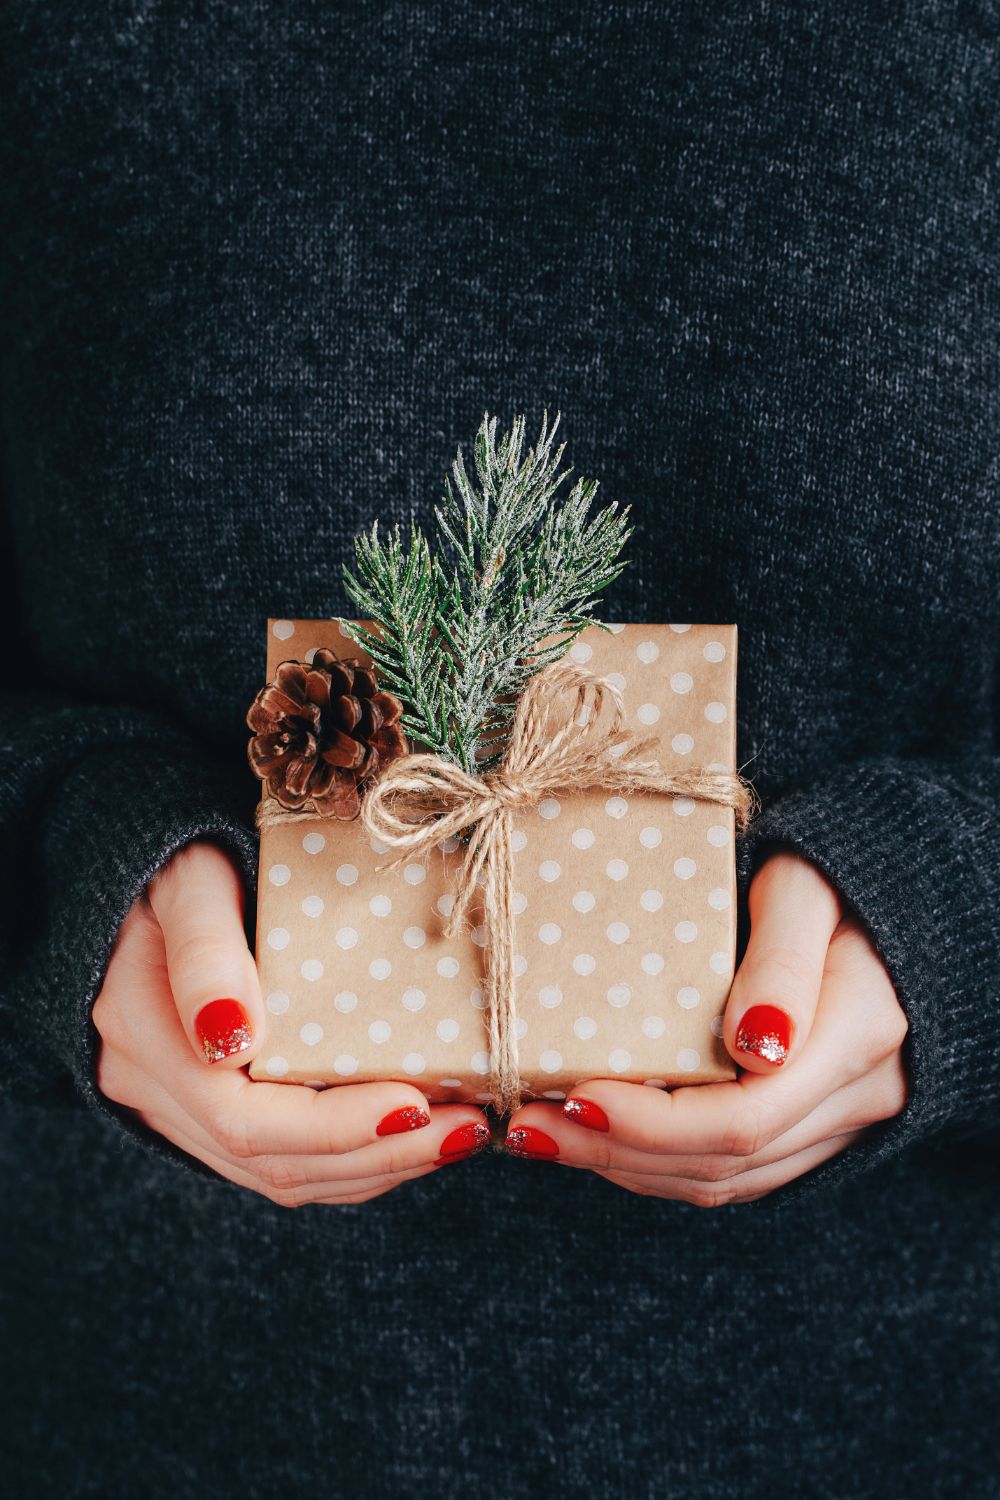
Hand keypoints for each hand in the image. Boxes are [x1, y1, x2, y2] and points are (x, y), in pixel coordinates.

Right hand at [93, 841, 489, 1205]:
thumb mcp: (191, 883)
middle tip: (465, 1128)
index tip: (415, 1105)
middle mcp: (155, 1089)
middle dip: (378, 1154)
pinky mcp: (210, 1114)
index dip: (333, 1127)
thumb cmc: (178, 861)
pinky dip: (355, 1159)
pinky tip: (412, 1134)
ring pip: (283, 1176)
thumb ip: (205, 952)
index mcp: (145, 1035)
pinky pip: (284, 1162)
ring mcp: (178, 1111)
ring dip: (377, 1166)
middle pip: (272, 1163)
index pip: (243, 1122)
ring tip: (457, 1135)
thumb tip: (232, 1037)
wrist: (147, 867)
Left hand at [503, 852, 908, 1203]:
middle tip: (526, 1126)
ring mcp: (839, 1123)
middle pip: (723, 1162)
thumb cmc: (832, 878)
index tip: (574, 1095)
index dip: (652, 1124)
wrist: (886, 904)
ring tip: (541, 1134)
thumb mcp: (805, 888)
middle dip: (614, 1151)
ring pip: (725, 1181)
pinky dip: (657, 1165)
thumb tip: (754, 1044)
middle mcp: (856, 1095)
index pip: (743, 1118)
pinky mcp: (813, 1130)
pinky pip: (733, 1174)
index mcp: (856, 1034)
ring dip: (625, 1167)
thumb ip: (784, 957)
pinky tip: (597, 1139)